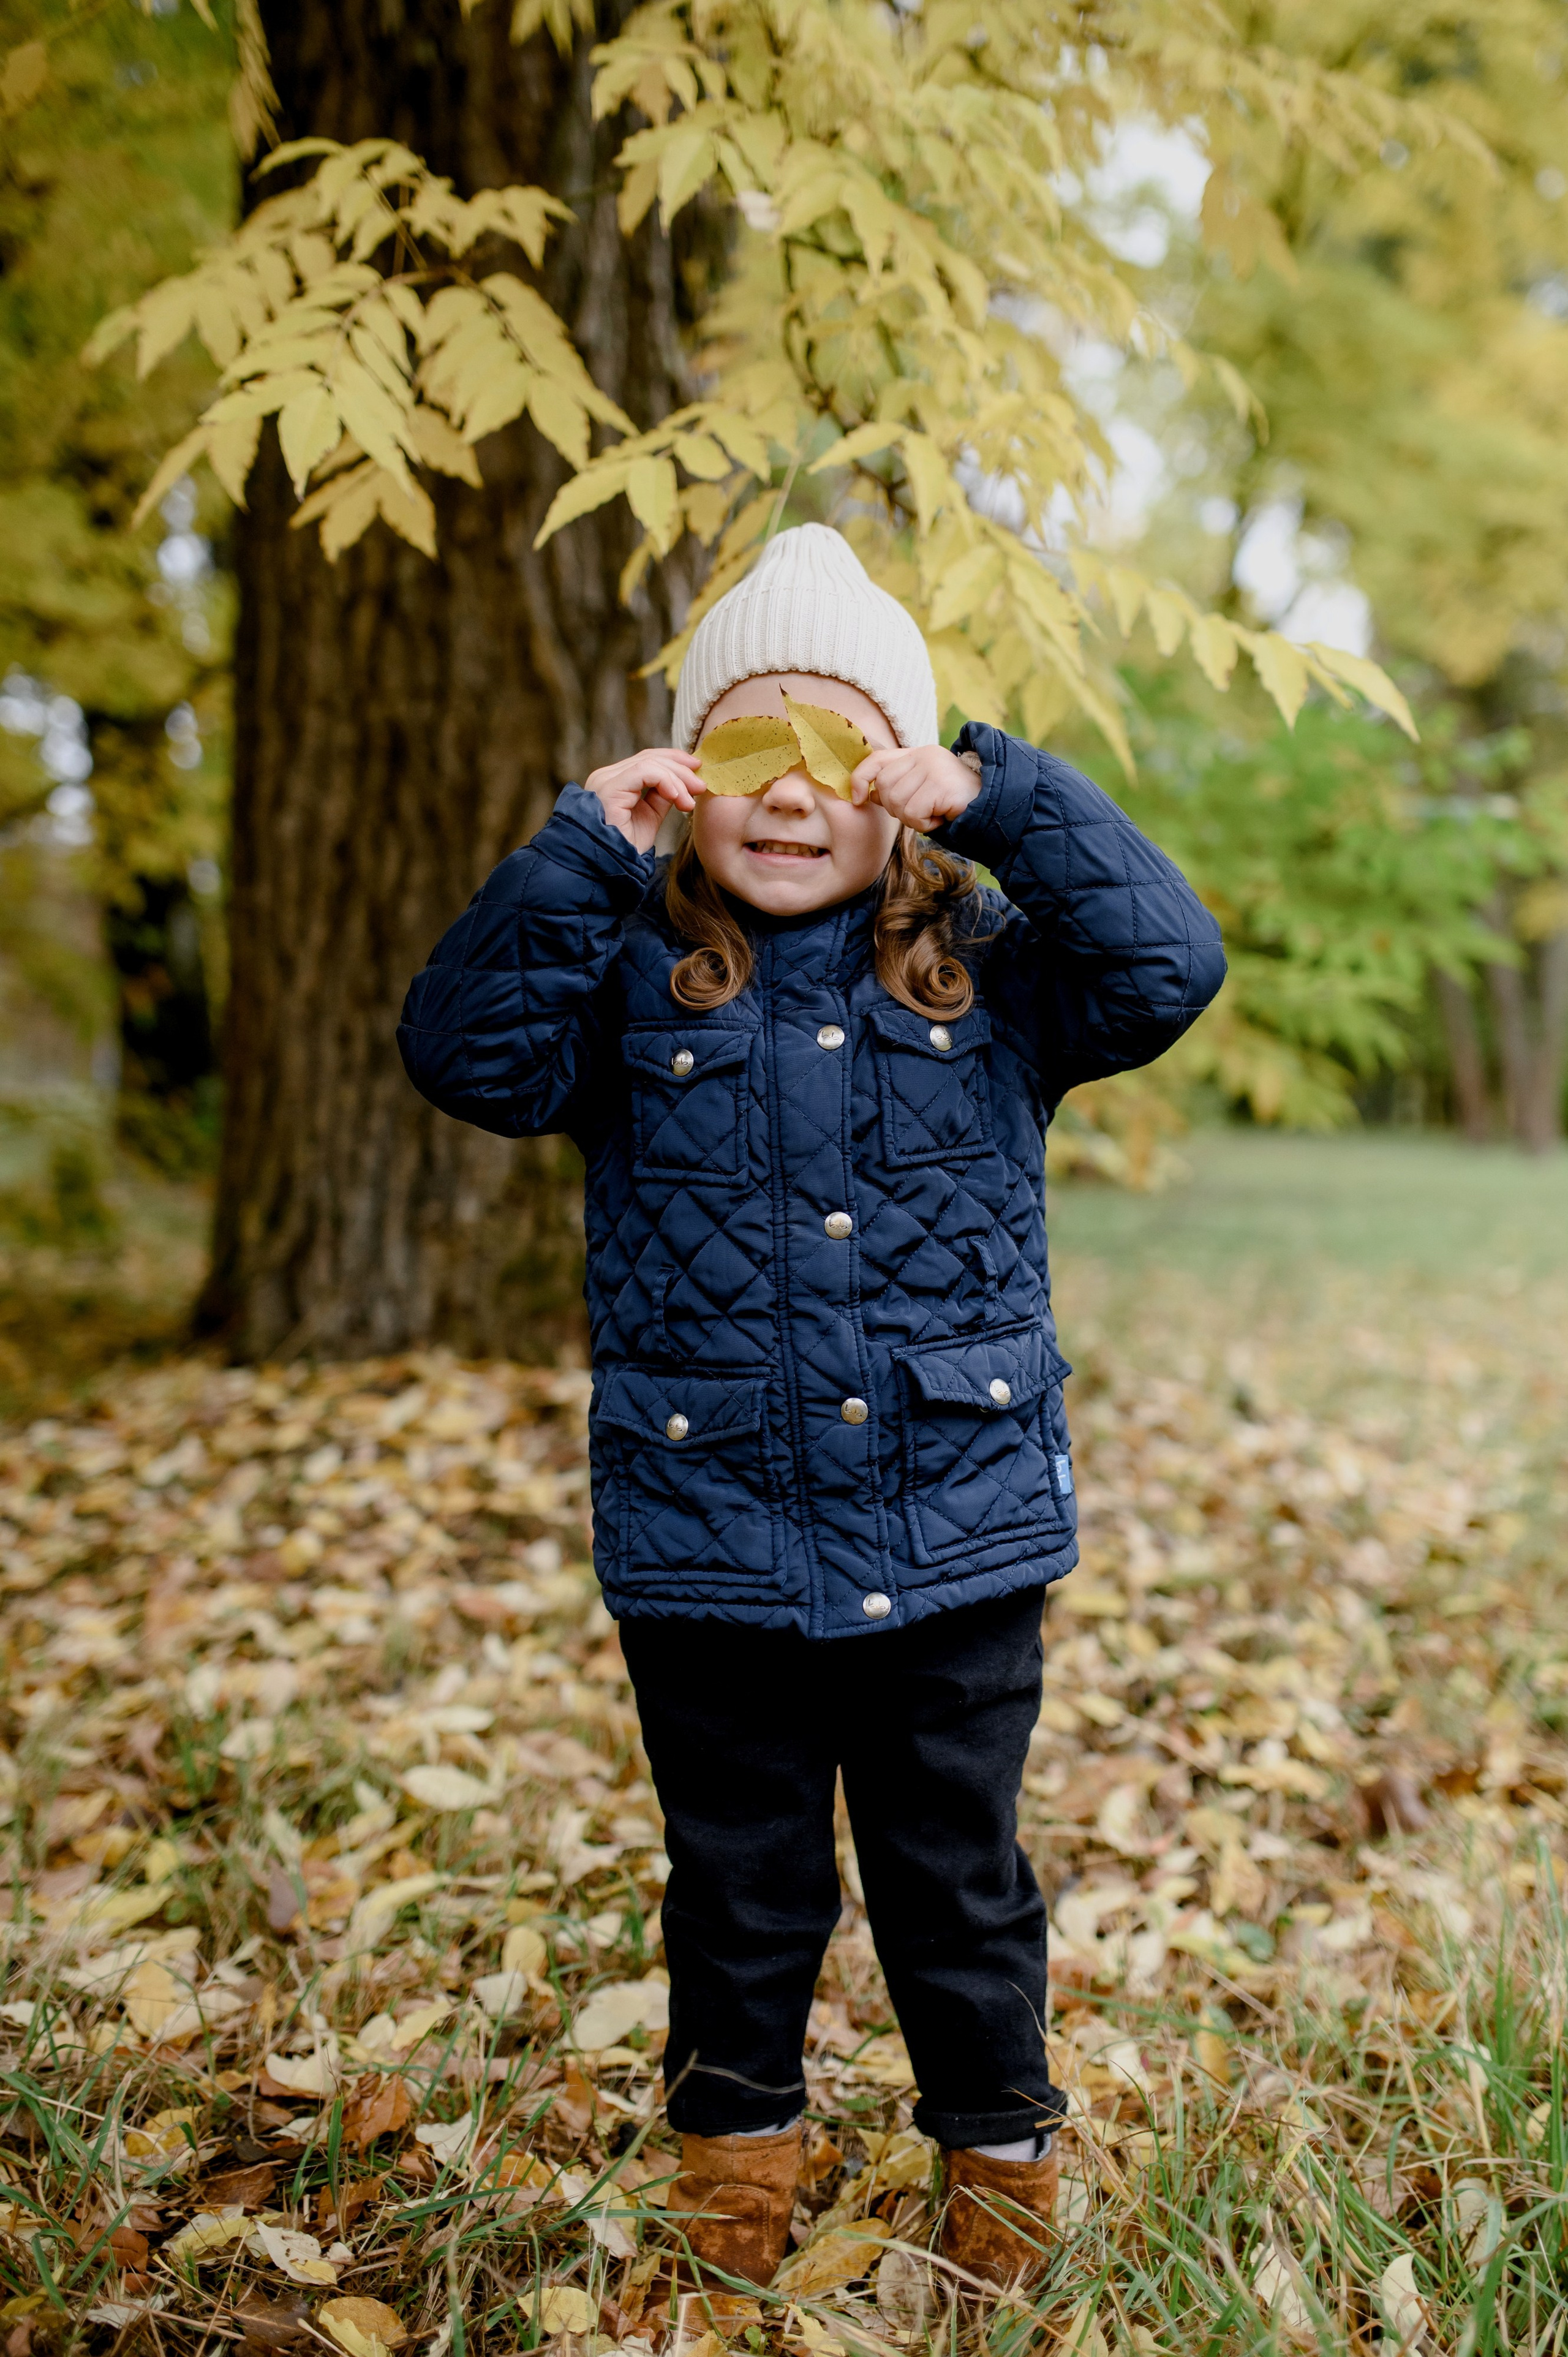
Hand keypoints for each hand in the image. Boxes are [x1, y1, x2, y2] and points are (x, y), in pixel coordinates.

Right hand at [583, 747, 703, 853]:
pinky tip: (677, 797)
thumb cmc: (627, 848)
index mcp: (614, 781)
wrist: (612, 869)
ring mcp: (606, 781)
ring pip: (650, 763)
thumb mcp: (650, 817)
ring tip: (689, 802)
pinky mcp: (609, 789)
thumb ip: (661, 796)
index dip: (675, 761)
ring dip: (677, 779)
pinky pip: (644, 772)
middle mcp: (606, 776)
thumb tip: (681, 782)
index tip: (698, 772)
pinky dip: (665, 781)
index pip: (647, 759)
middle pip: (650, 757)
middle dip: (680, 769)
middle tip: (700, 786)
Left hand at [849, 744, 979, 831]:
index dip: (859, 778)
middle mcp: (924, 755)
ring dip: (913, 819)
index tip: (856, 799)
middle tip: (921, 811)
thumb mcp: (922, 789)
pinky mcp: (940, 784)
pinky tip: (941, 817)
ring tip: (934, 813)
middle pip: (884, 787)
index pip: (876, 759)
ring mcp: (933, 768)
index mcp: (917, 753)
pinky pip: (914, 814)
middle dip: (896, 808)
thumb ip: (898, 787)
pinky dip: (925, 824)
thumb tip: (867, 794)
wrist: (992, 807)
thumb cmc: (954, 803)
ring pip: (897, 803)